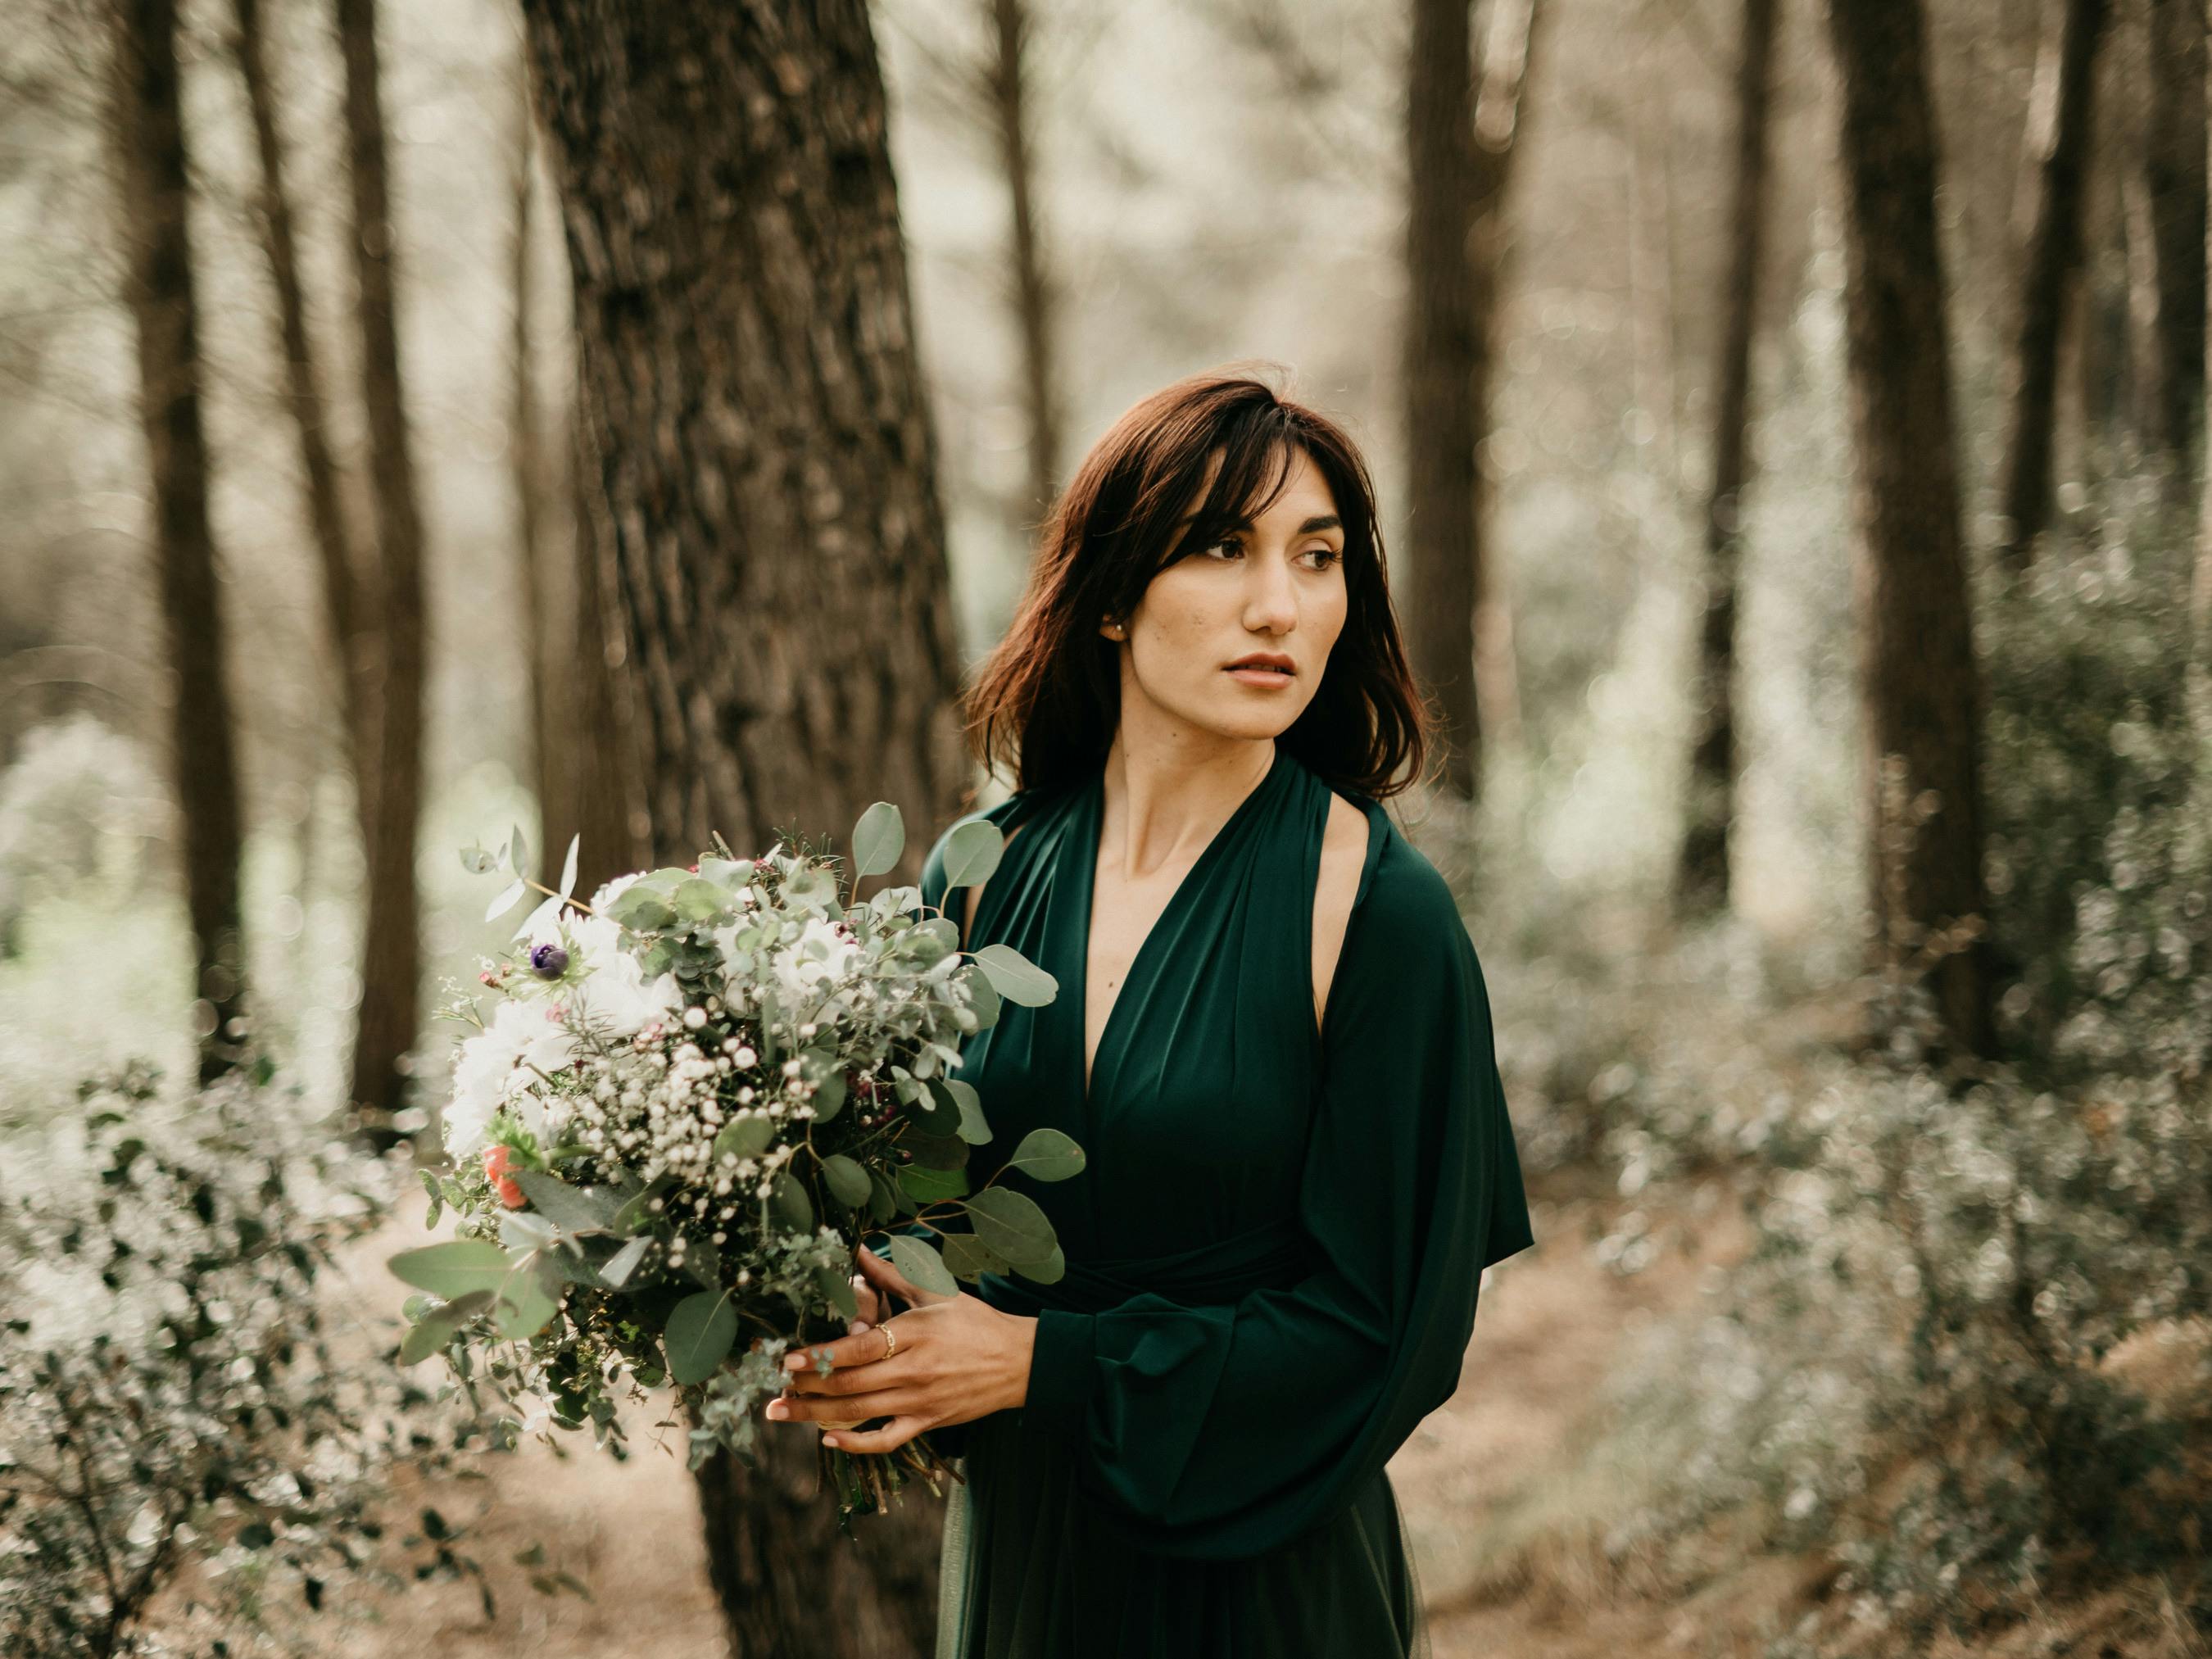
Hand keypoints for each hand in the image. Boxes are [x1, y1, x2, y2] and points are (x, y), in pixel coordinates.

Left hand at [764, 1242, 1036, 1454]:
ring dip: (815, 1415)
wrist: (1018, 1361)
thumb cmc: (975, 1321)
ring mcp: (919, 1402)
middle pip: (848, 1385)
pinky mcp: (927, 1423)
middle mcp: (913, 1372)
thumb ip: (890, 1274)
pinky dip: (855, 1444)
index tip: (785, 1359)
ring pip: (857, 1414)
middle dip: (805, 1388)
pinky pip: (885, 1441)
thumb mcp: (935, 1291)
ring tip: (782, 1412)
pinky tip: (829, 1439)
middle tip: (773, 1388)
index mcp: (914, 1335)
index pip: (856, 1350)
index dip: (818, 1356)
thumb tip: (856, 1248)